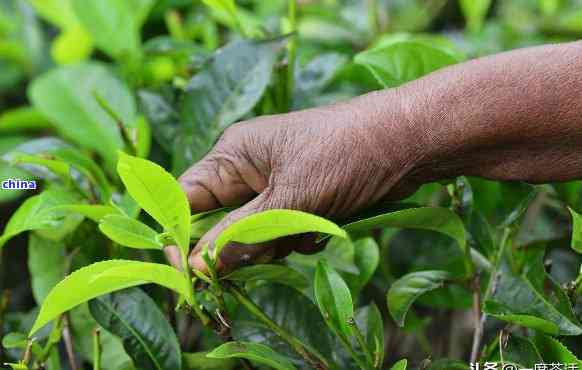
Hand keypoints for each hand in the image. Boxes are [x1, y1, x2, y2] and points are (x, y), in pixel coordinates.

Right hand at [165, 90, 427, 272]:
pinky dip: (299, 240)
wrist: (406, 144)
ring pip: (253, 236)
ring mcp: (277, 188)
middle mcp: (249, 171)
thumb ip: (242, 234)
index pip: (186, 199)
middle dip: (241, 244)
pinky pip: (282, 235)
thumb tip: (194, 267)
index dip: (179, 236)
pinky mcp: (301, 202)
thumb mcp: (291, 197)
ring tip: (307, 227)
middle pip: (220, 224)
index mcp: (234, 155)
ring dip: (276, 244)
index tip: (186, 274)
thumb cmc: (346, 154)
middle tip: (267, 248)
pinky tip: (324, 228)